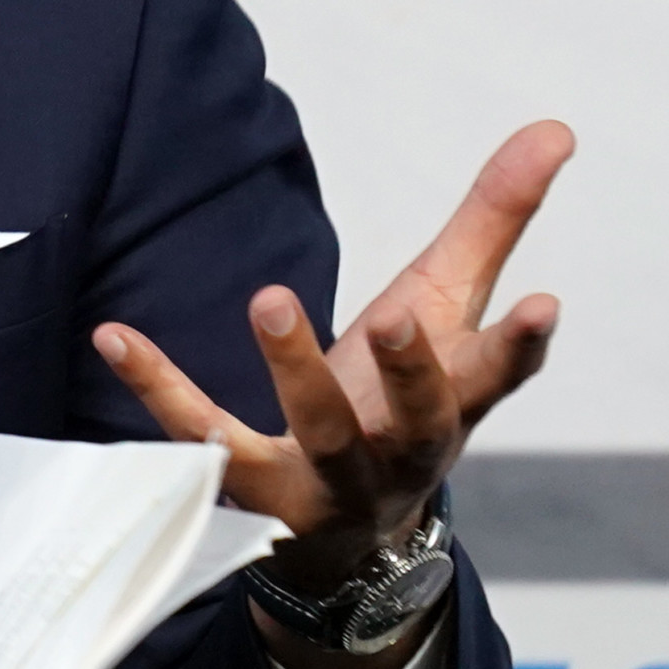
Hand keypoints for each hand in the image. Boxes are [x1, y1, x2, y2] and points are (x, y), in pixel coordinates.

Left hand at [92, 120, 571, 668]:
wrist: (349, 541)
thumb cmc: (401, 397)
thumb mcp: (444, 308)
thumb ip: (493, 220)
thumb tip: (555, 127)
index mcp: (453, 403)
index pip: (496, 375)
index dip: (521, 345)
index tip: (541, 304)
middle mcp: (400, 450)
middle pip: (419, 416)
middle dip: (410, 370)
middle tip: (394, 319)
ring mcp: (326, 478)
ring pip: (317, 431)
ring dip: (296, 369)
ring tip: (270, 298)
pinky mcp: (251, 490)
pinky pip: (202, 439)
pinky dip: (159, 388)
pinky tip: (114, 334)